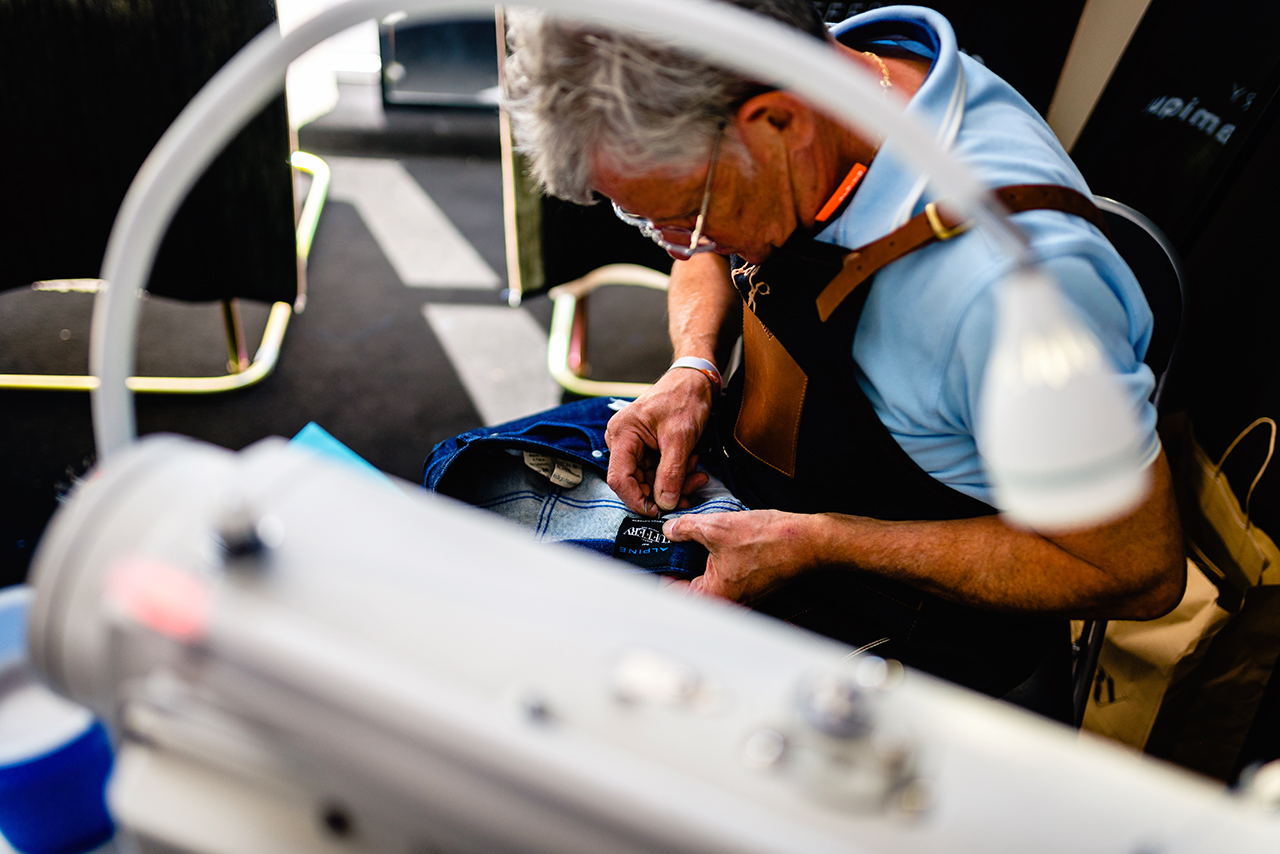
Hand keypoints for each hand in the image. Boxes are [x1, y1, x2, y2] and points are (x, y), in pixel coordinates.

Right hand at [605, 369, 713, 515]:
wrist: (695, 379)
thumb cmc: (685, 398)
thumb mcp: (680, 438)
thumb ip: (671, 472)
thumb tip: (665, 503)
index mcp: (622, 434)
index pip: (619, 479)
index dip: (637, 499)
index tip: (659, 511)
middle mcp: (622, 441)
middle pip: (635, 481)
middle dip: (664, 490)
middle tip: (692, 489)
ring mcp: (633, 445)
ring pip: (649, 479)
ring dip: (674, 482)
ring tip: (697, 473)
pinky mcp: (645, 448)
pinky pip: (656, 471)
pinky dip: (675, 474)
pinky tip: (693, 466)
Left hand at [663, 510, 821, 602]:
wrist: (805, 540)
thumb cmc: (770, 541)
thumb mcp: (716, 527)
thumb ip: (685, 528)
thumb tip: (670, 530)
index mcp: (713, 597)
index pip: (672, 591)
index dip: (662, 569)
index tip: (658, 554)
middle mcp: (726, 603)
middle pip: (689, 586)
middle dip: (681, 563)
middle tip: (675, 542)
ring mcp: (739, 597)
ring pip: (707, 581)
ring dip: (700, 561)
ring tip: (699, 540)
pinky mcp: (750, 587)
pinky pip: (723, 577)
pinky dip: (717, 562)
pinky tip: (719, 543)